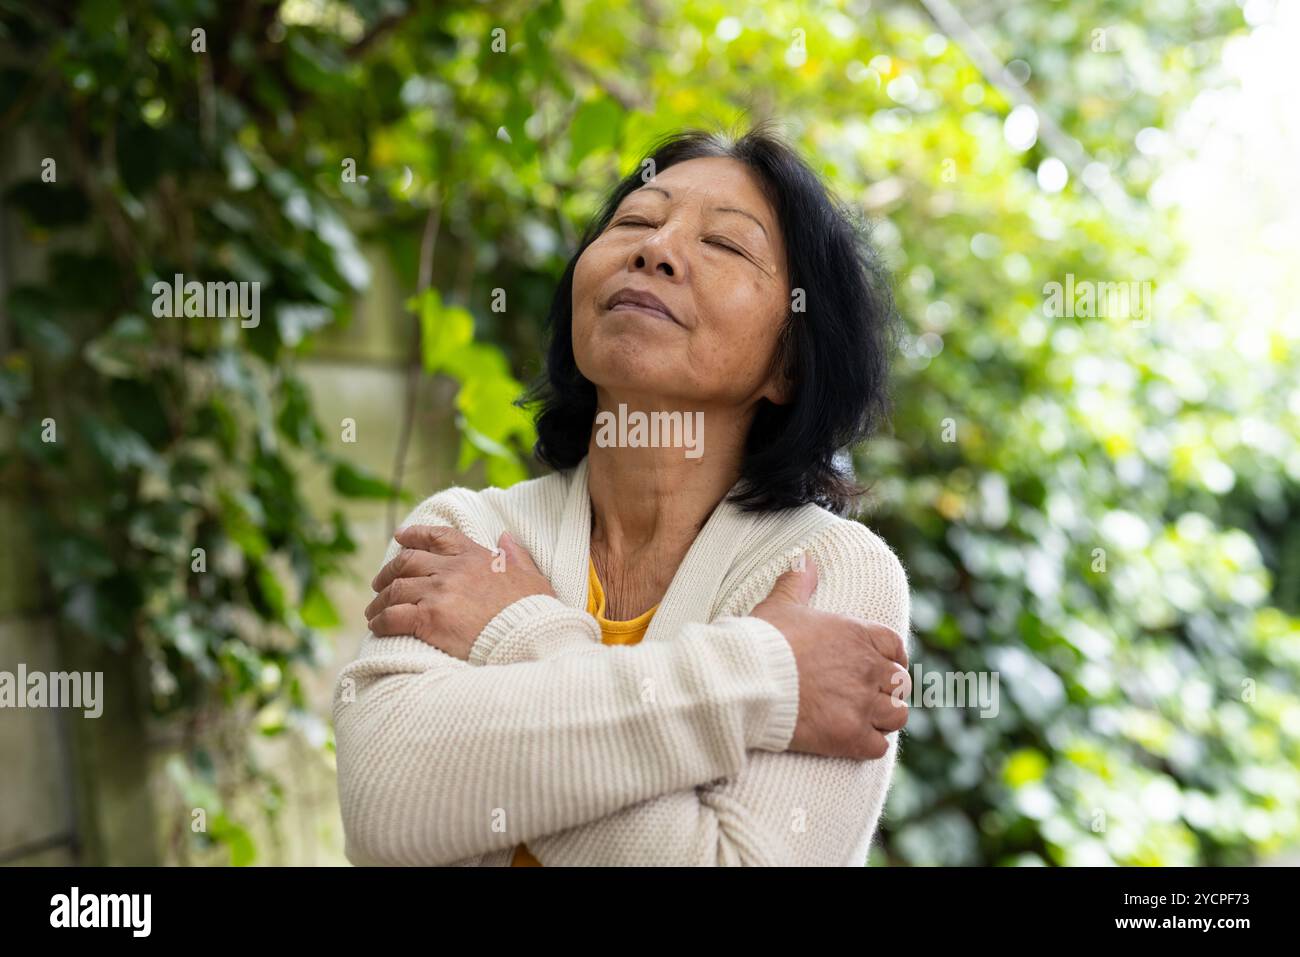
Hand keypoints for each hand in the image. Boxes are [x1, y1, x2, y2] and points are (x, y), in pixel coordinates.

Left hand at [365, 526, 555, 659]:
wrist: (529, 636)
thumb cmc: (534, 612)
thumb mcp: (531, 576)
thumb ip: (515, 555)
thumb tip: (505, 537)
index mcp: (475, 556)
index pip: (438, 537)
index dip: (415, 534)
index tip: (400, 536)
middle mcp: (452, 569)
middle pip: (407, 561)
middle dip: (389, 571)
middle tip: (379, 583)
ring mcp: (439, 592)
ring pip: (395, 589)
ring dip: (380, 600)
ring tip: (374, 611)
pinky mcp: (429, 618)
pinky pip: (393, 616)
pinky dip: (381, 621)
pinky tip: (377, 627)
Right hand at [750, 557, 910, 759]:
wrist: (750, 680)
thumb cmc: (764, 640)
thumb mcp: (781, 603)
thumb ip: (797, 580)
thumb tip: (803, 557)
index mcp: (856, 634)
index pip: (895, 645)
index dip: (895, 657)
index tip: (887, 665)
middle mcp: (867, 668)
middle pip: (900, 682)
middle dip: (889, 689)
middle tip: (871, 696)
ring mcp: (862, 704)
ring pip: (897, 715)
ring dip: (884, 717)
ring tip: (868, 720)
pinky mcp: (850, 736)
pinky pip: (879, 746)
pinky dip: (870, 745)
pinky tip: (854, 740)